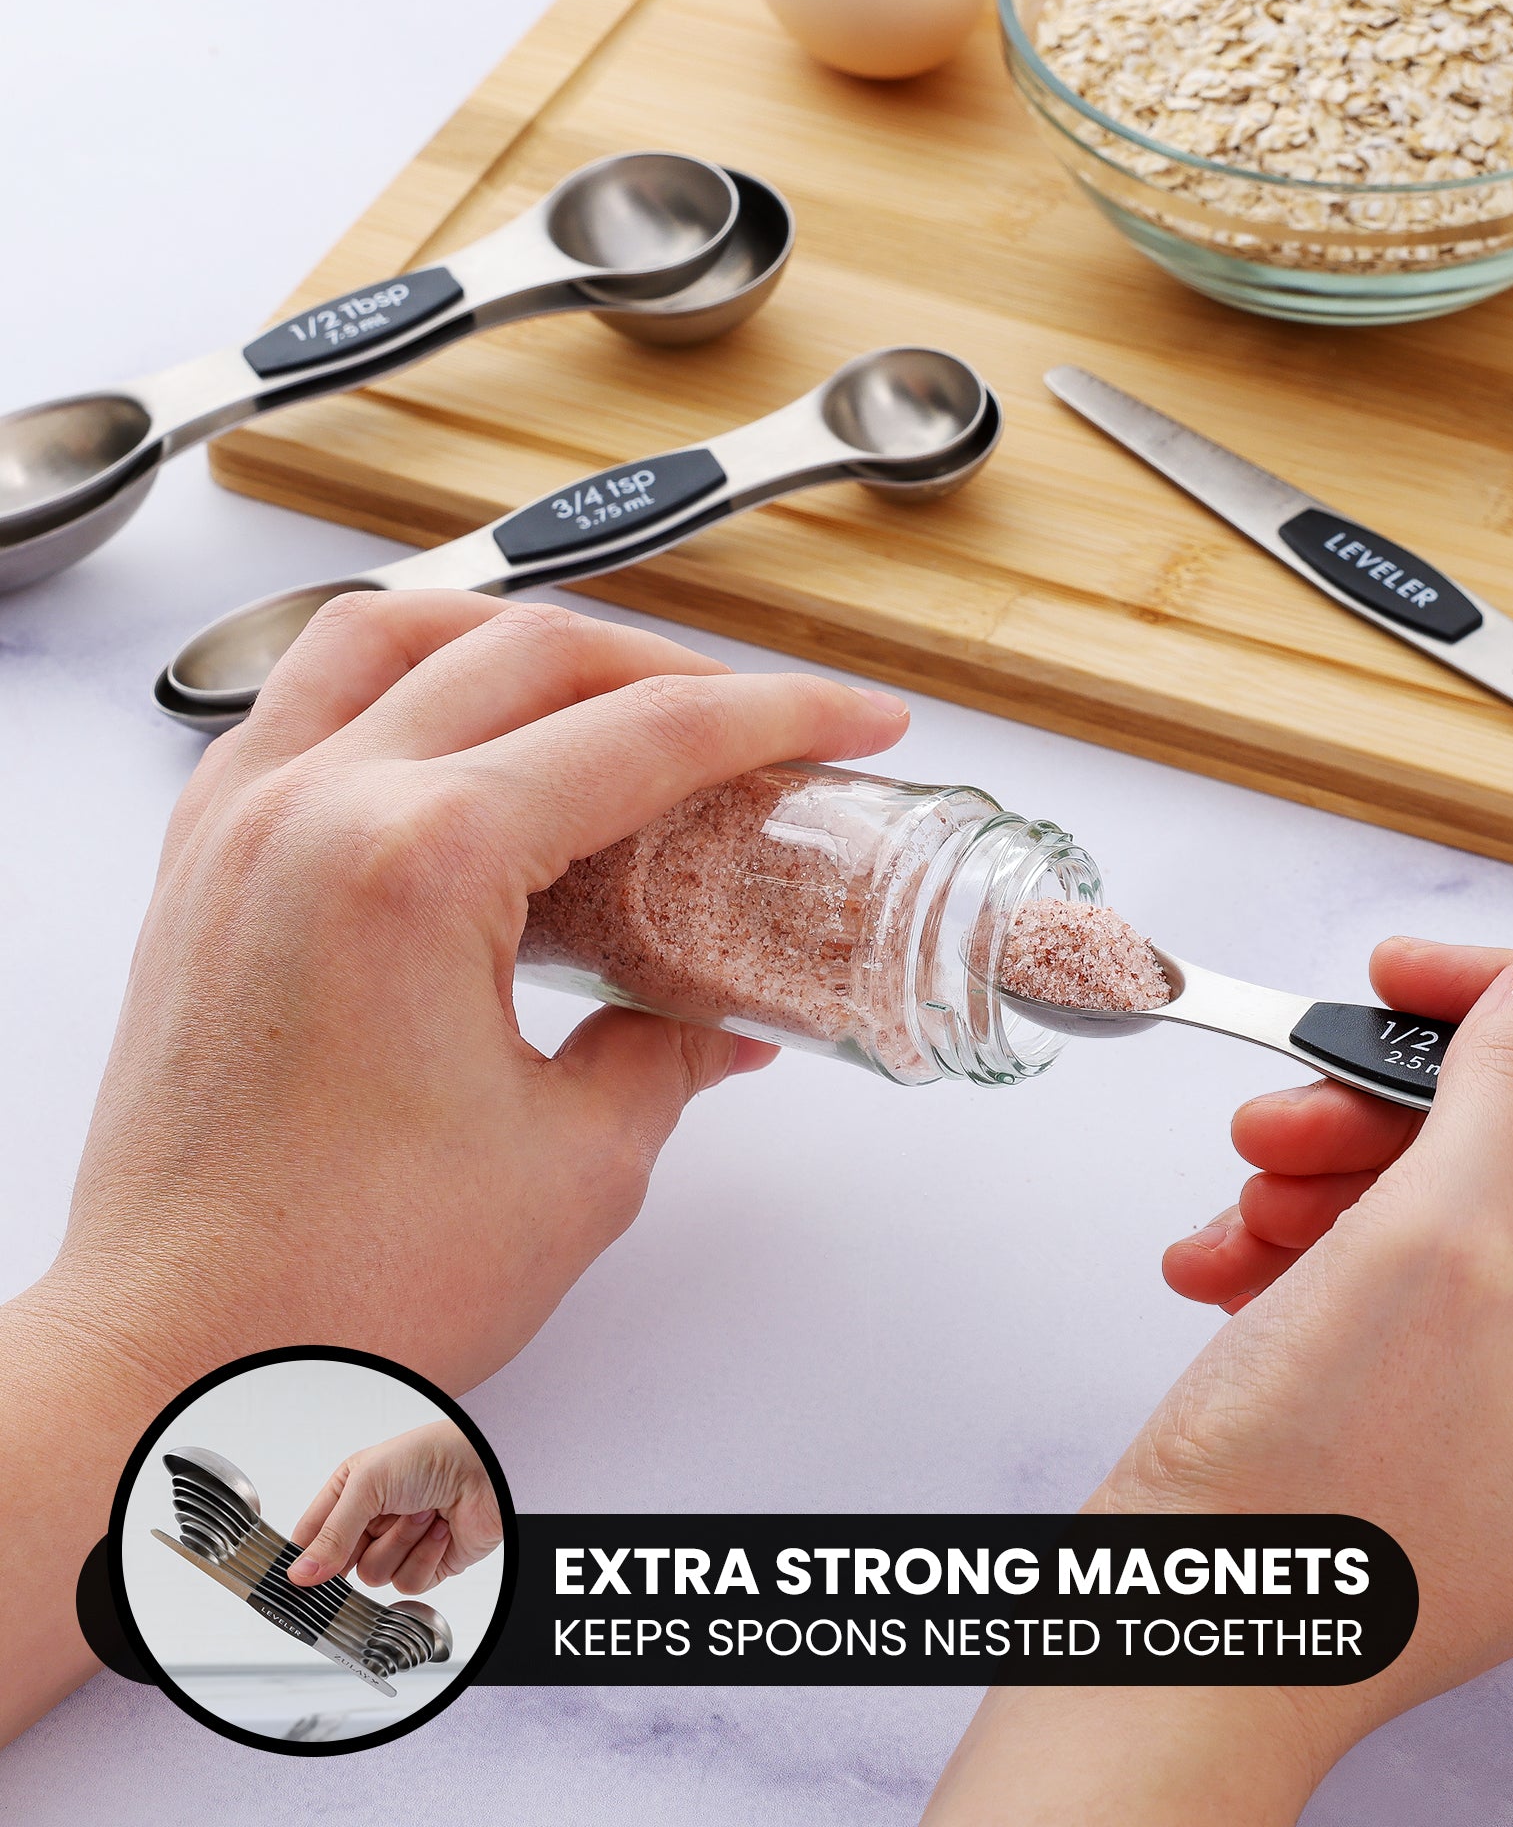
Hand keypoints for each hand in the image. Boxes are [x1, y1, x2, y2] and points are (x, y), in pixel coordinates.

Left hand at [0, 592, 905, 1739]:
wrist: (177, 1359)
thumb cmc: (337, 1286)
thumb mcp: (574, 1166)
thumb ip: (664, 1056)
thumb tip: (717, 1023)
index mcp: (416, 864)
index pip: (644, 736)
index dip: (780, 716)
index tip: (857, 722)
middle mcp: (313, 808)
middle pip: (532, 653)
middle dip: (675, 672)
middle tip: (760, 727)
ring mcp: (238, 823)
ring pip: (393, 633)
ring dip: (524, 643)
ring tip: (613, 693)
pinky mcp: (199, 861)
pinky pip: (304, 699)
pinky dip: (405, 682)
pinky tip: (465, 739)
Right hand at [288, 1419, 500, 1592]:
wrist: (489, 1467)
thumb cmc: (432, 1455)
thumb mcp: (369, 1484)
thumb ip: (332, 1533)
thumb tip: (300, 1573)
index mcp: (351, 1491)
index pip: (311, 1536)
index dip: (304, 1559)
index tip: (294, 1578)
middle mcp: (373, 1518)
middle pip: (340, 1565)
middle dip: (362, 1547)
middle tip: (379, 1525)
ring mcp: (400, 1542)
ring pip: (375, 1576)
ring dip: (401, 1544)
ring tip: (424, 1513)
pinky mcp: (428, 1563)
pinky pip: (408, 1583)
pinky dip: (424, 1557)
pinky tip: (440, 1529)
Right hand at [928, 939, 1512, 1824]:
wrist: (1168, 1658)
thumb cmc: (1318, 1510)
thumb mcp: (1430, 1253)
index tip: (1430, 979)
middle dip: (1408, 1119)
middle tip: (1304, 1092)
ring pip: (1465, 1218)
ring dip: (1342, 1176)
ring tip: (1244, 1183)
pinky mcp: (1444, 1427)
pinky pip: (1406, 1285)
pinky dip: (1313, 1247)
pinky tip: (1224, 1255)